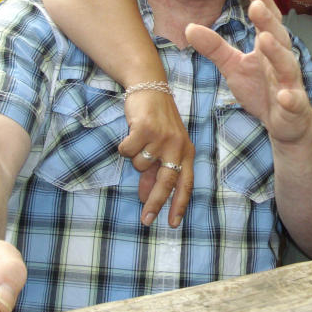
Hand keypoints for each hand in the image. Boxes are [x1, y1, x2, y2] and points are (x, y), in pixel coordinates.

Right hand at [118, 89, 194, 227]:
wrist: (150, 87)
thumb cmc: (156, 119)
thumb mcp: (162, 145)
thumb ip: (156, 171)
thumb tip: (147, 196)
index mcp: (186, 150)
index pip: (186, 184)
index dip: (179, 205)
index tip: (172, 224)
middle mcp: (177, 146)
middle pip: (167, 183)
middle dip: (155, 204)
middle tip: (145, 220)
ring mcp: (162, 138)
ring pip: (140, 166)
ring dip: (135, 157)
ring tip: (139, 139)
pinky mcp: (146, 129)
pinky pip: (127, 152)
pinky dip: (125, 146)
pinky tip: (131, 132)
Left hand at [186, 0, 311, 144]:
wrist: (286, 124)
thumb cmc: (261, 89)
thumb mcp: (234, 67)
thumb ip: (215, 47)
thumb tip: (188, 26)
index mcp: (268, 48)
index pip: (268, 20)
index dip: (263, 0)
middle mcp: (282, 61)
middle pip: (278, 37)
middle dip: (268, 21)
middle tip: (255, 5)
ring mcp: (291, 84)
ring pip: (287, 65)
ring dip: (277, 52)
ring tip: (264, 38)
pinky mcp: (295, 108)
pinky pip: (294, 102)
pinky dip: (290, 99)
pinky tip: (284, 96)